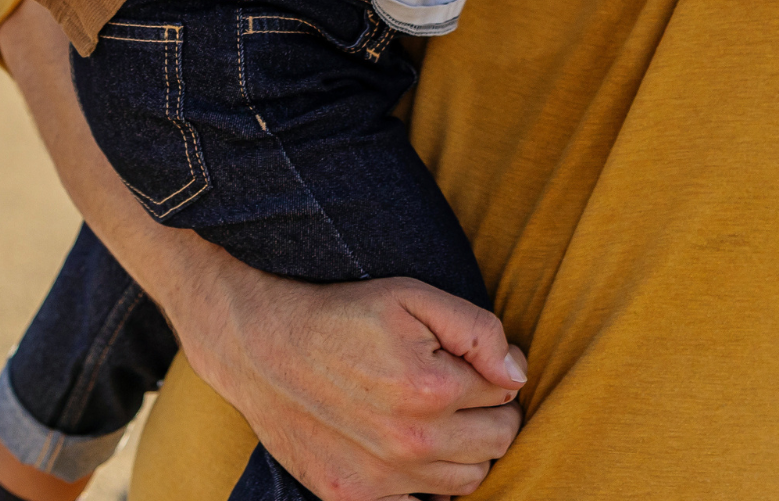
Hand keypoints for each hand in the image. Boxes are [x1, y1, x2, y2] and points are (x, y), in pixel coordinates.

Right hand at [180, 265, 528, 498]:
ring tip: (434, 416)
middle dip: (489, 412)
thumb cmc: (340, 315)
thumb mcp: (411, 296)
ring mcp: (385, 478)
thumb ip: (478, 330)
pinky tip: (407, 448)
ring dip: (464, 449)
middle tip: (458, 389)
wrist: (261, 349)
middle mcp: (413, 443)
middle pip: (498, 440)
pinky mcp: (358, 499)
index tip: (467, 359)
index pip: (506, 392)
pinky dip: (427, 482)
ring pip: (470, 479)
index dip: (493, 370)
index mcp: (433, 389)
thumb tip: (517, 375)